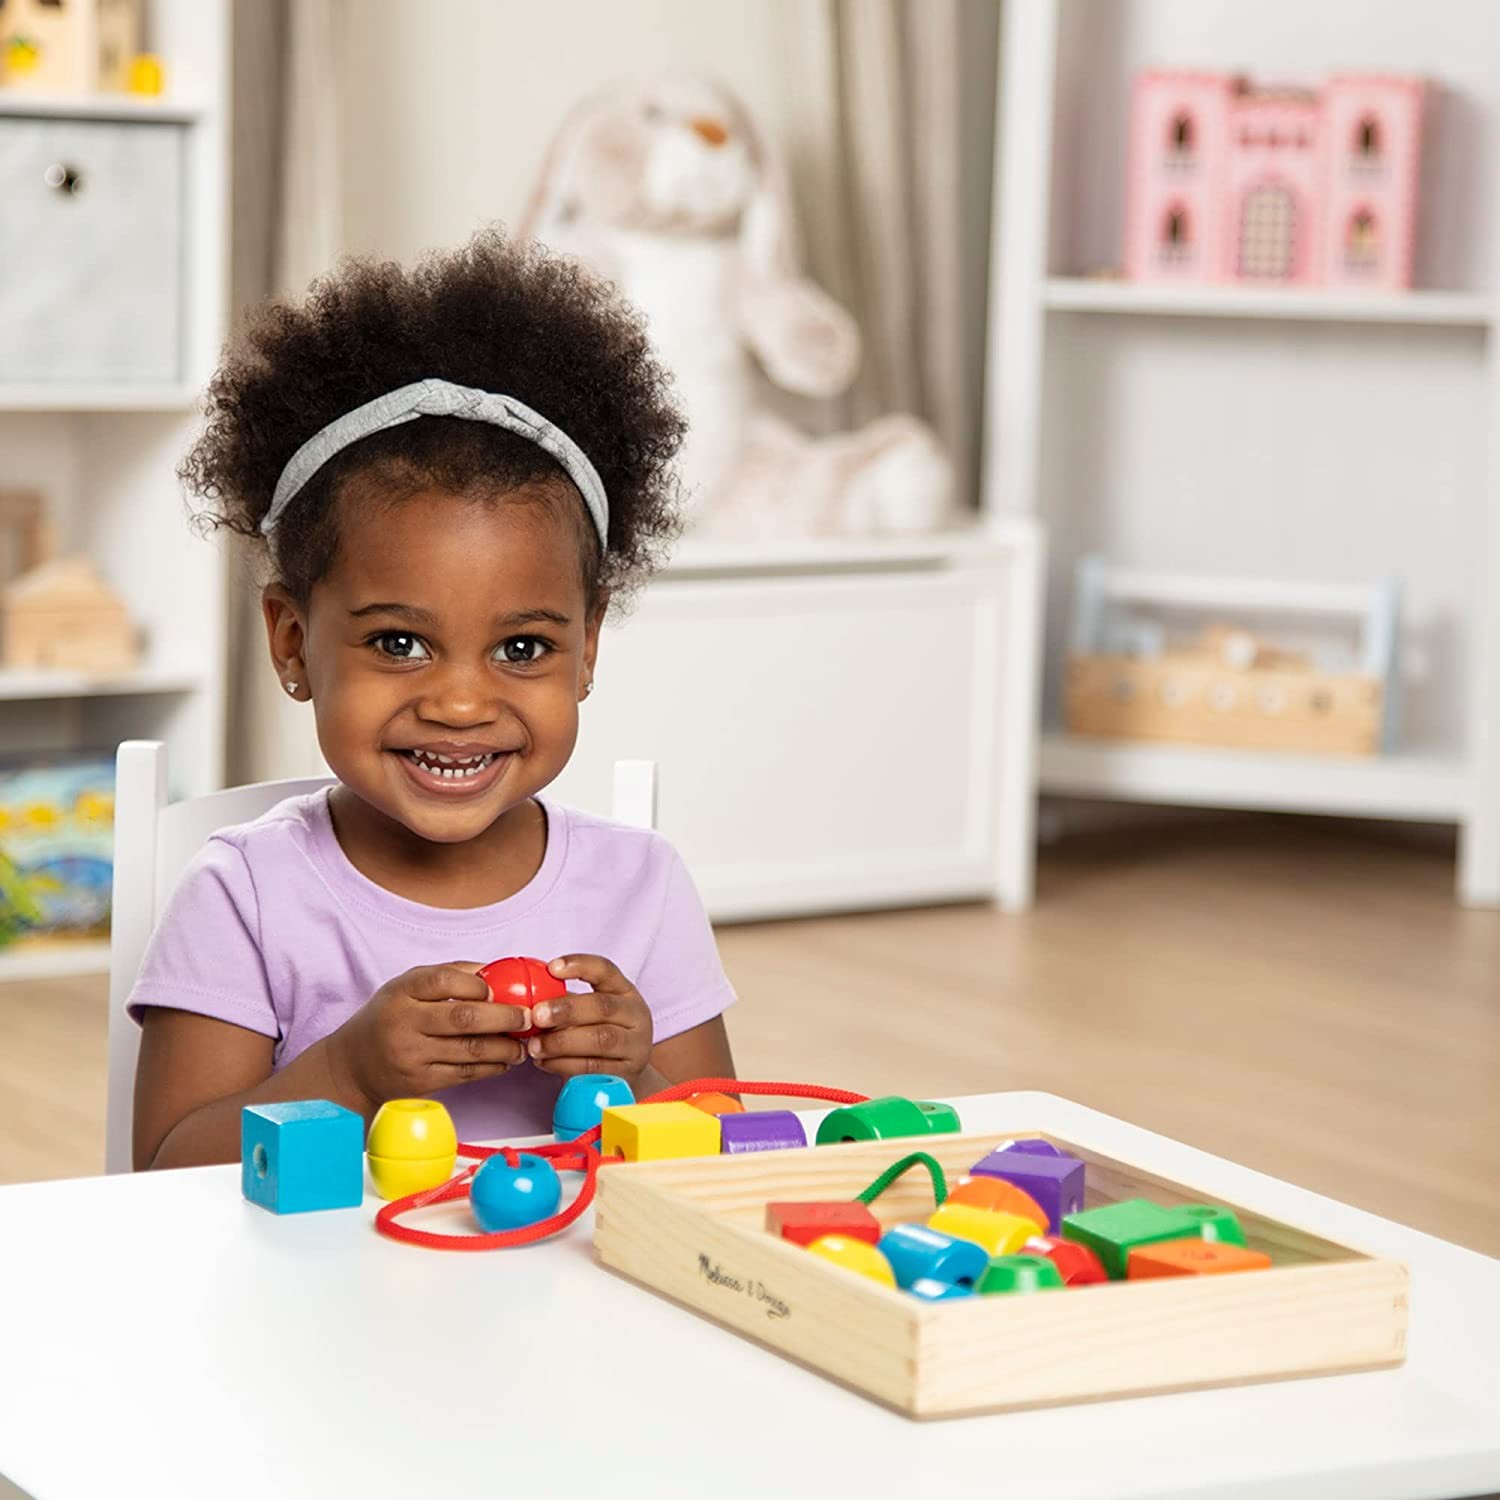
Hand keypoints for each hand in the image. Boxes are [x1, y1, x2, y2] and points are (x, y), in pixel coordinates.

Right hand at [328, 963, 528, 1108]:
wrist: (352, 1067)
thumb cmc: (389, 1018)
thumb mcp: (405, 988)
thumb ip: (447, 975)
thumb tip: (494, 969)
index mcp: (401, 992)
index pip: (443, 981)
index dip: (476, 984)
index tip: (498, 990)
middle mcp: (404, 1023)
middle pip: (463, 1018)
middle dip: (504, 1017)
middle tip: (527, 1016)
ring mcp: (412, 1055)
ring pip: (470, 1050)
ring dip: (505, 1047)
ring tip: (522, 1043)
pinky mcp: (420, 1082)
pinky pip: (465, 1074)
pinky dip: (492, 1067)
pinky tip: (505, 1060)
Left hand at [525, 954, 654, 1083]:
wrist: (627, 1072)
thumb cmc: (598, 1033)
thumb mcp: (589, 1012)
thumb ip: (564, 1002)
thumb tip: (526, 1001)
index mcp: (624, 991)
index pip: (606, 970)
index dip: (580, 965)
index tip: (551, 968)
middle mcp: (636, 1015)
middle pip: (603, 1007)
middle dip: (566, 1010)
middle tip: (536, 1015)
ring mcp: (635, 1045)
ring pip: (600, 1040)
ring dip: (562, 1042)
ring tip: (534, 1046)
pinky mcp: (628, 1073)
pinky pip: (594, 1068)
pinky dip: (564, 1064)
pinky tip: (544, 1062)